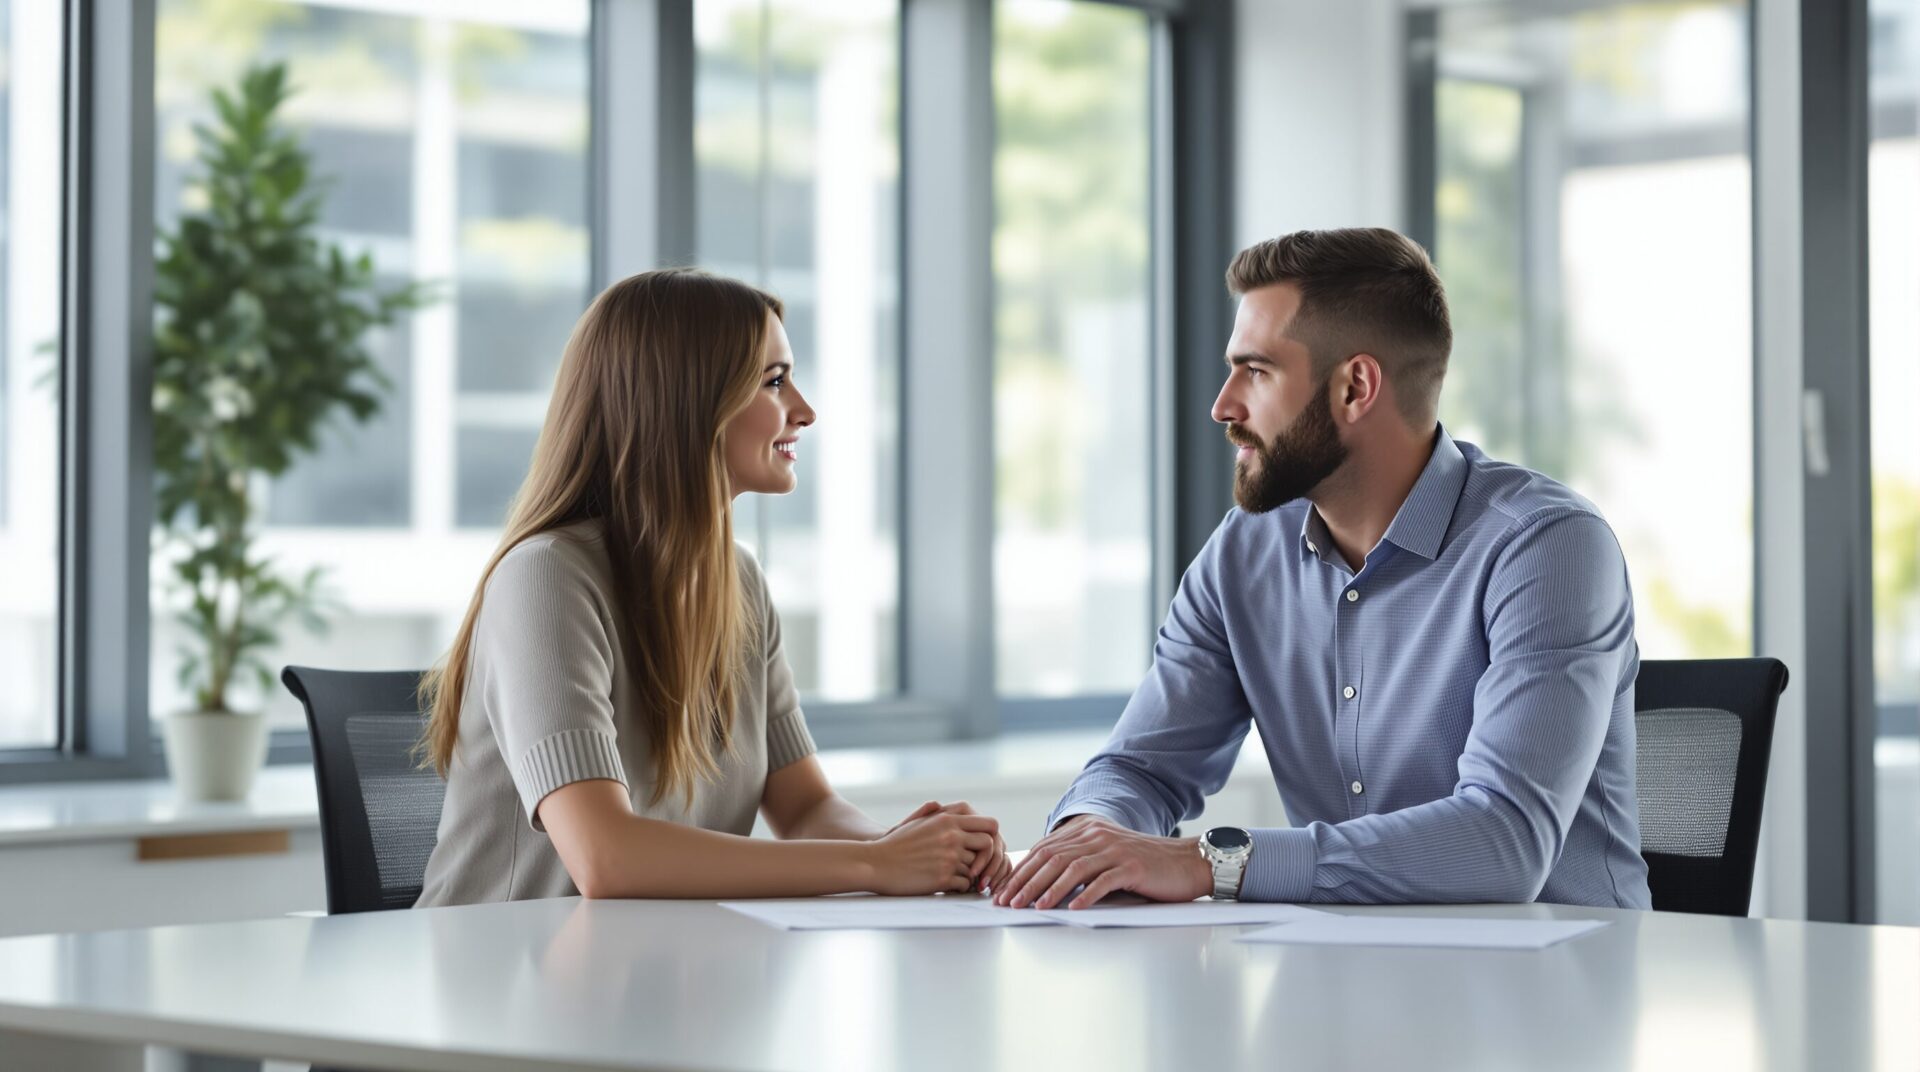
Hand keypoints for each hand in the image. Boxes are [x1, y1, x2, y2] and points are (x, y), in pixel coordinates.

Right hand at [888, 801, 1011, 892]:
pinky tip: (947, 884)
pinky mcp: (943, 878)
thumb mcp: (916, 822)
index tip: (982, 846)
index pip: (990, 824)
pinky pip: (965, 884)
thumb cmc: (895, 844)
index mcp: (947, 820)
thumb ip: (933, 813)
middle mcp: (951, 836)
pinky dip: (959, 886)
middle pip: (988, 845)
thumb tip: (939, 804)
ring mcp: (949, 858)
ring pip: (976, 867)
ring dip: (969, 873)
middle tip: (976, 866)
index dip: (992, 836)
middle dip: (985, 857)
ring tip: (954, 875)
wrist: (876, 864)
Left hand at [994, 815, 1211, 909]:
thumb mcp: (1105, 856)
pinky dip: (1085, 895)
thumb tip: (1040, 882)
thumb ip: (1077, 861)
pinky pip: (1103, 881)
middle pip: (1052, 858)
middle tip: (1007, 902)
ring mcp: (1114, 850)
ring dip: (1048, 889)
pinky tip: (1072, 909)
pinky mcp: (1132, 866)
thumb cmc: (1143, 865)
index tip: (1002, 890)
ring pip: (1073, 868)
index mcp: (1087, 830)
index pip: (1044, 850)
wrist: (1185, 862)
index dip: (1020, 870)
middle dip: (1025, 881)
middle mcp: (1097, 836)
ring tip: (1032, 907)